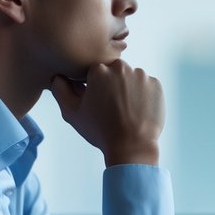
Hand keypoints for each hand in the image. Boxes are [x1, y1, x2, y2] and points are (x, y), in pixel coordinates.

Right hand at [49, 60, 163, 165]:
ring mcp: (141, 75)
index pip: (95, 72)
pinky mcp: (156, 84)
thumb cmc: (100, 131)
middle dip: (113, 86)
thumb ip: (60, 90)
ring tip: (126, 111)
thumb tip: (57, 76)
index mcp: (99, 70)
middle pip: (114, 72)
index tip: (98, 103)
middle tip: (113, 108)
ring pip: (131, 78)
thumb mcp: (72, 113)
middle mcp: (121, 67)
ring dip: (129, 89)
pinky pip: (147, 86)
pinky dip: (143, 95)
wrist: (132, 146)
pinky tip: (138, 111)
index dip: (95, 88)